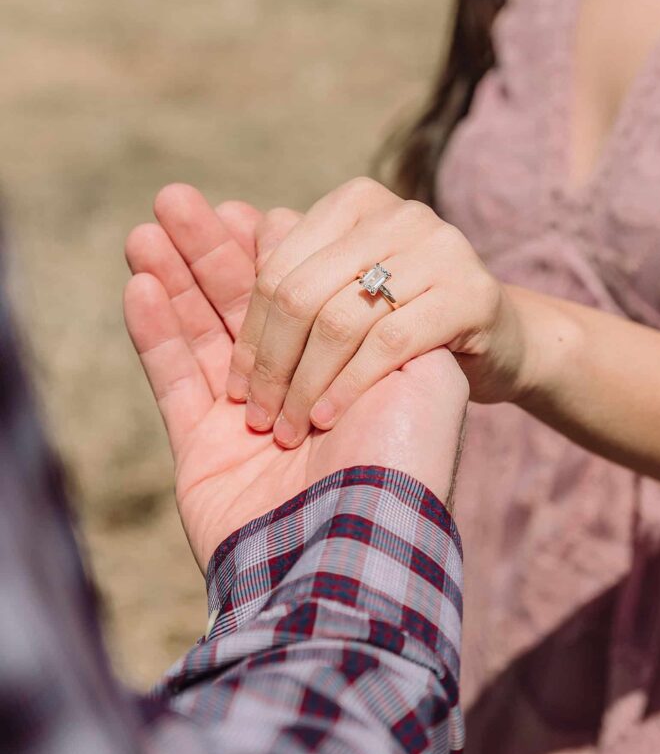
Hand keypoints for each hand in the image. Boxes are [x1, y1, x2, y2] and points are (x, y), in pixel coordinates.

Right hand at [124, 184, 467, 571]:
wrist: (358, 554)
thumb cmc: (401, 462)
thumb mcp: (423, 372)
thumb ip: (387, 313)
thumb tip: (357, 265)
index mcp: (346, 368)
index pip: (306, 292)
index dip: (278, 251)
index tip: (255, 213)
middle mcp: (295, 387)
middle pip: (245, 304)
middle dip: (212, 250)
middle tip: (179, 199)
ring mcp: (244, 418)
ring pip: (201, 331)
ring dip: (175, 276)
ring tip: (150, 226)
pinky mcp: (199, 447)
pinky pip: (173, 377)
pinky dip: (155, 330)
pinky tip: (142, 282)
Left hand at [220, 176, 525, 448]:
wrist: (494, 346)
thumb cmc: (402, 324)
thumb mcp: (343, 291)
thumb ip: (295, 267)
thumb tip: (232, 221)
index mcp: (355, 204)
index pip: (277, 269)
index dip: (250, 334)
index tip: (234, 389)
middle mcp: (399, 214)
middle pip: (302, 293)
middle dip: (271, 364)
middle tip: (257, 417)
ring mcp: (442, 248)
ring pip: (340, 320)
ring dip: (305, 384)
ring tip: (289, 429)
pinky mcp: (472, 294)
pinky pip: (388, 342)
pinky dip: (349, 385)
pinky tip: (327, 417)